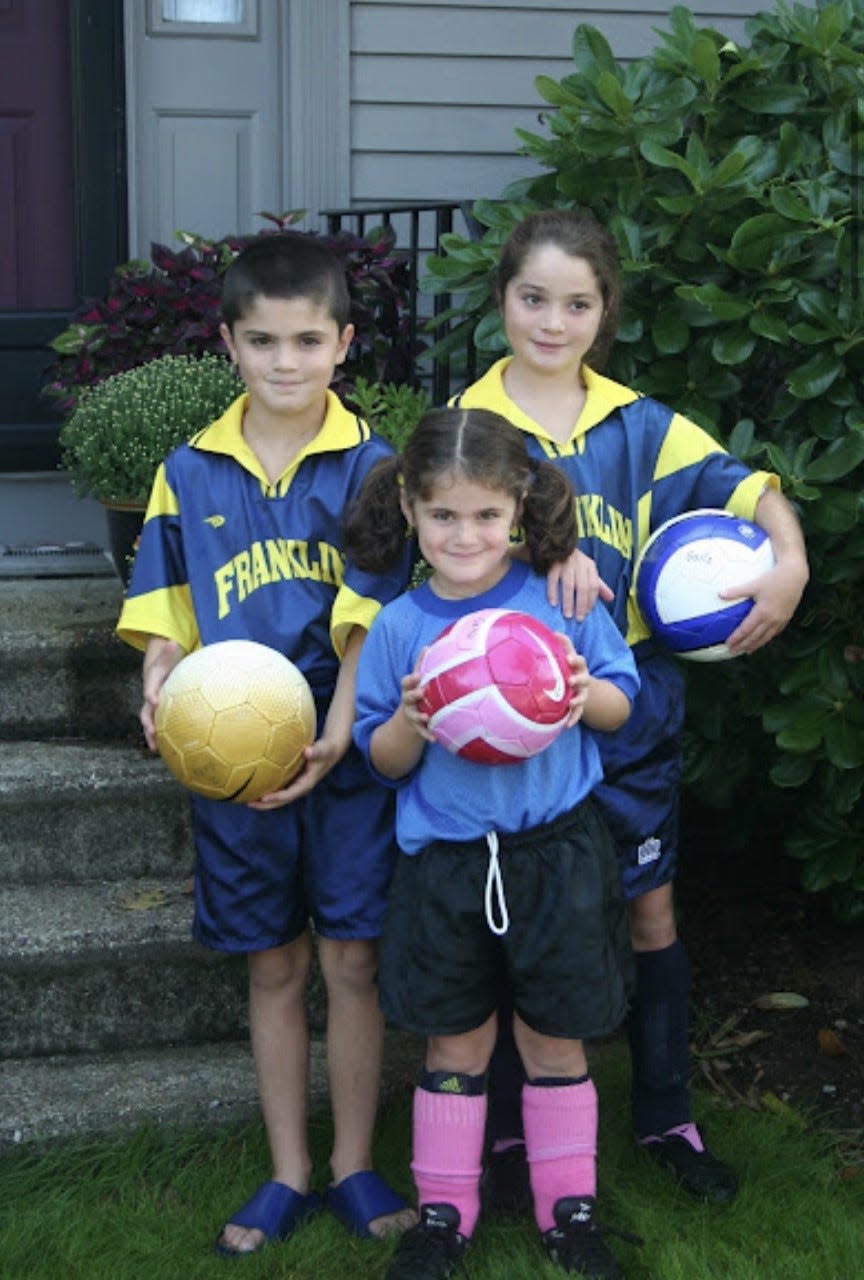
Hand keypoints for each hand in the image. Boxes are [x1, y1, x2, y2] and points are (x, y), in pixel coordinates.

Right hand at [140, 638, 184, 752]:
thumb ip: (169, 651)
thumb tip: (172, 642)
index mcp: (152, 683)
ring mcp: (153, 708)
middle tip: (152, 731)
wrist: (158, 672)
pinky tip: (171, 751)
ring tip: (155, 750)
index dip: (151, 694)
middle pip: (145, 712)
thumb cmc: (165, 664)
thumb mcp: (167, 656)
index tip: (154, 701)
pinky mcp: (159, 714)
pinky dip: (162, 738)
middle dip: (147, 722)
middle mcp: (150, 698)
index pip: (150, 688)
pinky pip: (160, 727)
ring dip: (151, 737)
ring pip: (150, 724)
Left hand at [249, 733, 344, 809]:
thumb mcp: (323, 750)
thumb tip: (308, 751)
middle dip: (265, 805)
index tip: (263, 798)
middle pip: (280, 801)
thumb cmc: (325, 749)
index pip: (289, 794)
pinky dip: (266, 789)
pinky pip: (277, 788)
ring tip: (245, 799)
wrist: (330, 751)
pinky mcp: (292, 780)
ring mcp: (295, 785)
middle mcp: (299, 788)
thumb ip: (316, 751)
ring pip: (277, 797)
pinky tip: (253, 785)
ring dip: (263, 800)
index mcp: (305, 784)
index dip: (276, 797)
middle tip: (248, 803)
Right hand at [400, 668, 434, 741]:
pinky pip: (421, 732)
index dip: (411, 679)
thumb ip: (421, 665)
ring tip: (427, 717)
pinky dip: (427, 735)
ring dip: (419, 716)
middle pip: (407, 698)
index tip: (418, 676)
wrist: (408, 717)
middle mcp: (407, 701)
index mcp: (408, 688)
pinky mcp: (416, 727)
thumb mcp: (417, 679)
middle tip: (422, 692)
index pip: (406, 682)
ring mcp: (411, 714)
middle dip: (414, 695)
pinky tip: (435, 739)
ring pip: (413, 716)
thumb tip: (428, 646)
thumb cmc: (416, 692)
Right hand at [546, 549, 612, 620]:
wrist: (557, 546)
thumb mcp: (589, 572)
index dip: (591, 600)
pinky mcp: (553, 565)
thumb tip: (611, 599)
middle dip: (581, 604)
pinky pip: (552, 580)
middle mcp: (579, 564)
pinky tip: (553, 604)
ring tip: (568, 615)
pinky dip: (553, 592)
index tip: (587, 614)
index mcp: (590, 566)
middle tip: (579, 619)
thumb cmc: (575, 564)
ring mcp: (566, 564)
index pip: (594, 585)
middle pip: (582, 587)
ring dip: (568, 601)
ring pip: (568, 585)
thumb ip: (599, 585)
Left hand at [558, 633, 589, 726]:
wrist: (580, 686)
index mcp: (579, 667)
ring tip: (571, 704)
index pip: (580, 661)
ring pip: (582, 697)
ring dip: (578, 701)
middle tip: (570, 681)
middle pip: (584, 679)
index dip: (575, 659)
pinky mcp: (579, 706)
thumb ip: (563, 645)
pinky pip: (577, 713)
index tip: (569, 659)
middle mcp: (583, 680)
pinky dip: (573, 719)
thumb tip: (554, 631)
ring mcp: (582, 694)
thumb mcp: (568, 655)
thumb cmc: (569, 668)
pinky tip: (567, 725)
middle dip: (579, 679)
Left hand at [722, 556, 807, 654]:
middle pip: (755, 636)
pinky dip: (768, 638)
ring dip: (756, 645)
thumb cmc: (773, 578)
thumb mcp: (753, 584)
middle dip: (743, 645)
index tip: (728, 644)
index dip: (737, 638)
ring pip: (766, 637)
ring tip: (747, 650)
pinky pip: (776, 632)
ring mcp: (780, 619)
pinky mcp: (787, 617)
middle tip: (733, 651)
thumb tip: (720, 594)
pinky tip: (764, 640)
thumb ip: (737, 591)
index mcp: (762, 612)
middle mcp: (772, 619)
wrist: (795, 575)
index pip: (746, 629)